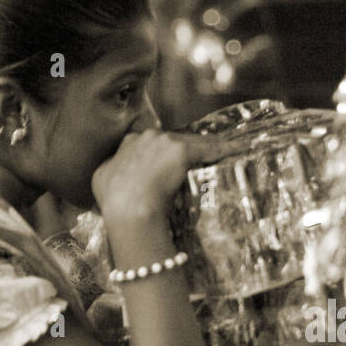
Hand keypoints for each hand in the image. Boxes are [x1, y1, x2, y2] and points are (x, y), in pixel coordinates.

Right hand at [92, 130, 252, 221]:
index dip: (164, 153)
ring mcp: (166, 142)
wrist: (128, 209)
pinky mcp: (182, 151)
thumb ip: (112, 170)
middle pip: (174, 140)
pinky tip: (242, 149)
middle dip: (185, 150)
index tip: (171, 163)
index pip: (152, 142)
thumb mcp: (102, 180)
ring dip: (208, 148)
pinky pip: (210, 149)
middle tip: (199, 162)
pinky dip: (227, 148)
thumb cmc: (114, 202)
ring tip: (227, 151)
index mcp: (129, 142)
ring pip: (193, 143)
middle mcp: (147, 137)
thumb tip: (114, 173)